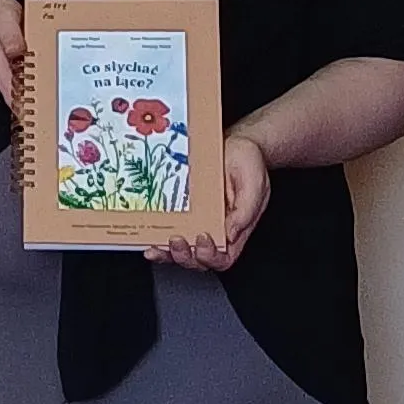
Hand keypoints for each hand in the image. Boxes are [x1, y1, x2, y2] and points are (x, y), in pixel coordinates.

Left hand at [151, 127, 270, 273]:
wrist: (235, 143)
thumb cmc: (248, 163)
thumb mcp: (254, 184)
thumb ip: (246, 211)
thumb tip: (231, 234)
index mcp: (235, 229)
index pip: (223, 258)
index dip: (211, 257)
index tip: (203, 239)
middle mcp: (215, 229)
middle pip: (198, 260)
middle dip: (185, 257)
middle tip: (177, 241)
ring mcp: (197, 221)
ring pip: (181, 251)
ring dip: (167, 254)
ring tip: (158, 246)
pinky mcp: (183, 211)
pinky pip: (169, 230)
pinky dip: (158, 238)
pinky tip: (149, 238)